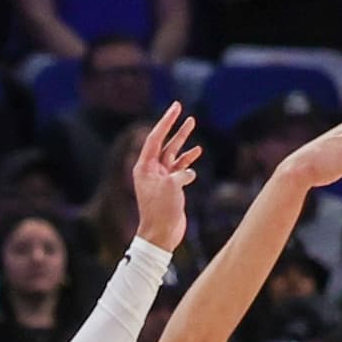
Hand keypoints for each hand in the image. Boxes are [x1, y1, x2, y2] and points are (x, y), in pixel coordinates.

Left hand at [131, 101, 202, 252]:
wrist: (161, 235)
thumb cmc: (161, 212)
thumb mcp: (172, 188)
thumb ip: (180, 174)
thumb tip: (189, 172)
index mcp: (145, 167)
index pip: (155, 137)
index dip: (166, 121)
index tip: (175, 107)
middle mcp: (151, 170)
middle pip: (164, 142)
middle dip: (174, 127)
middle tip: (183, 111)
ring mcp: (162, 178)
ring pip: (174, 154)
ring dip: (183, 140)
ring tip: (191, 124)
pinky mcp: (171, 187)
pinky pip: (180, 168)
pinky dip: (188, 161)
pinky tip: (196, 153)